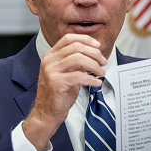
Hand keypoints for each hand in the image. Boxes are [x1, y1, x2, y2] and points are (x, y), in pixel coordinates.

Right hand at [23, 34, 106, 150]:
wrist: (47, 112)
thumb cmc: (58, 93)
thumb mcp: (66, 72)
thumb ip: (75, 61)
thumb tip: (94, 54)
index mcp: (51, 55)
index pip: (69, 38)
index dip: (85, 39)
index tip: (97, 46)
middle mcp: (49, 60)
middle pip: (76, 47)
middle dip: (94, 53)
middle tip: (103, 61)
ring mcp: (51, 71)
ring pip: (78, 58)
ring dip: (94, 65)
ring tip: (101, 72)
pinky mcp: (56, 82)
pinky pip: (78, 76)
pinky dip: (91, 79)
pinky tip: (96, 83)